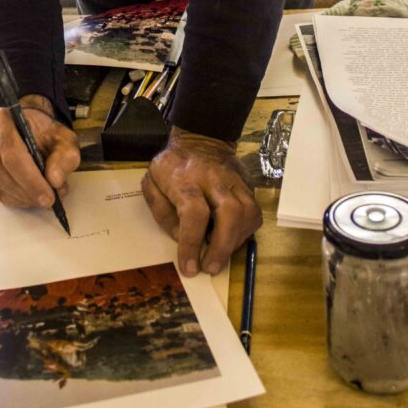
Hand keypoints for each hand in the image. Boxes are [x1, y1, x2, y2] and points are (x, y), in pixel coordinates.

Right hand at [0, 94, 80, 207]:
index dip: (30, 178)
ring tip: (45, 198)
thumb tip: (55, 181)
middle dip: (29, 191)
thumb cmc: (45, 131)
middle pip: (3, 171)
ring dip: (24, 197)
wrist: (29, 126)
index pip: (12, 152)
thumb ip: (64, 157)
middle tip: (50, 201)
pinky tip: (32, 198)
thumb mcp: (63, 138)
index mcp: (2, 120)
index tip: (49, 196)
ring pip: (0, 185)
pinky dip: (17, 199)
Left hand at [142, 126, 261, 276]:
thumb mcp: (152, 182)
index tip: (189, 266)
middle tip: (210, 267)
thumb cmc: (172, 166)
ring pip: (248, 212)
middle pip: (230, 213)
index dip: (192, 243)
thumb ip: (160, 210)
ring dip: (236, 241)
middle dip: (222, 247)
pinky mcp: (248, 185)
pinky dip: (246, 231)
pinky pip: (254, 212)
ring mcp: (234, 181)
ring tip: (220, 255)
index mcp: (185, 179)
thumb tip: (180, 237)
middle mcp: (214, 179)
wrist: (200, 139)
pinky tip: (232, 239)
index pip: (194, 213)